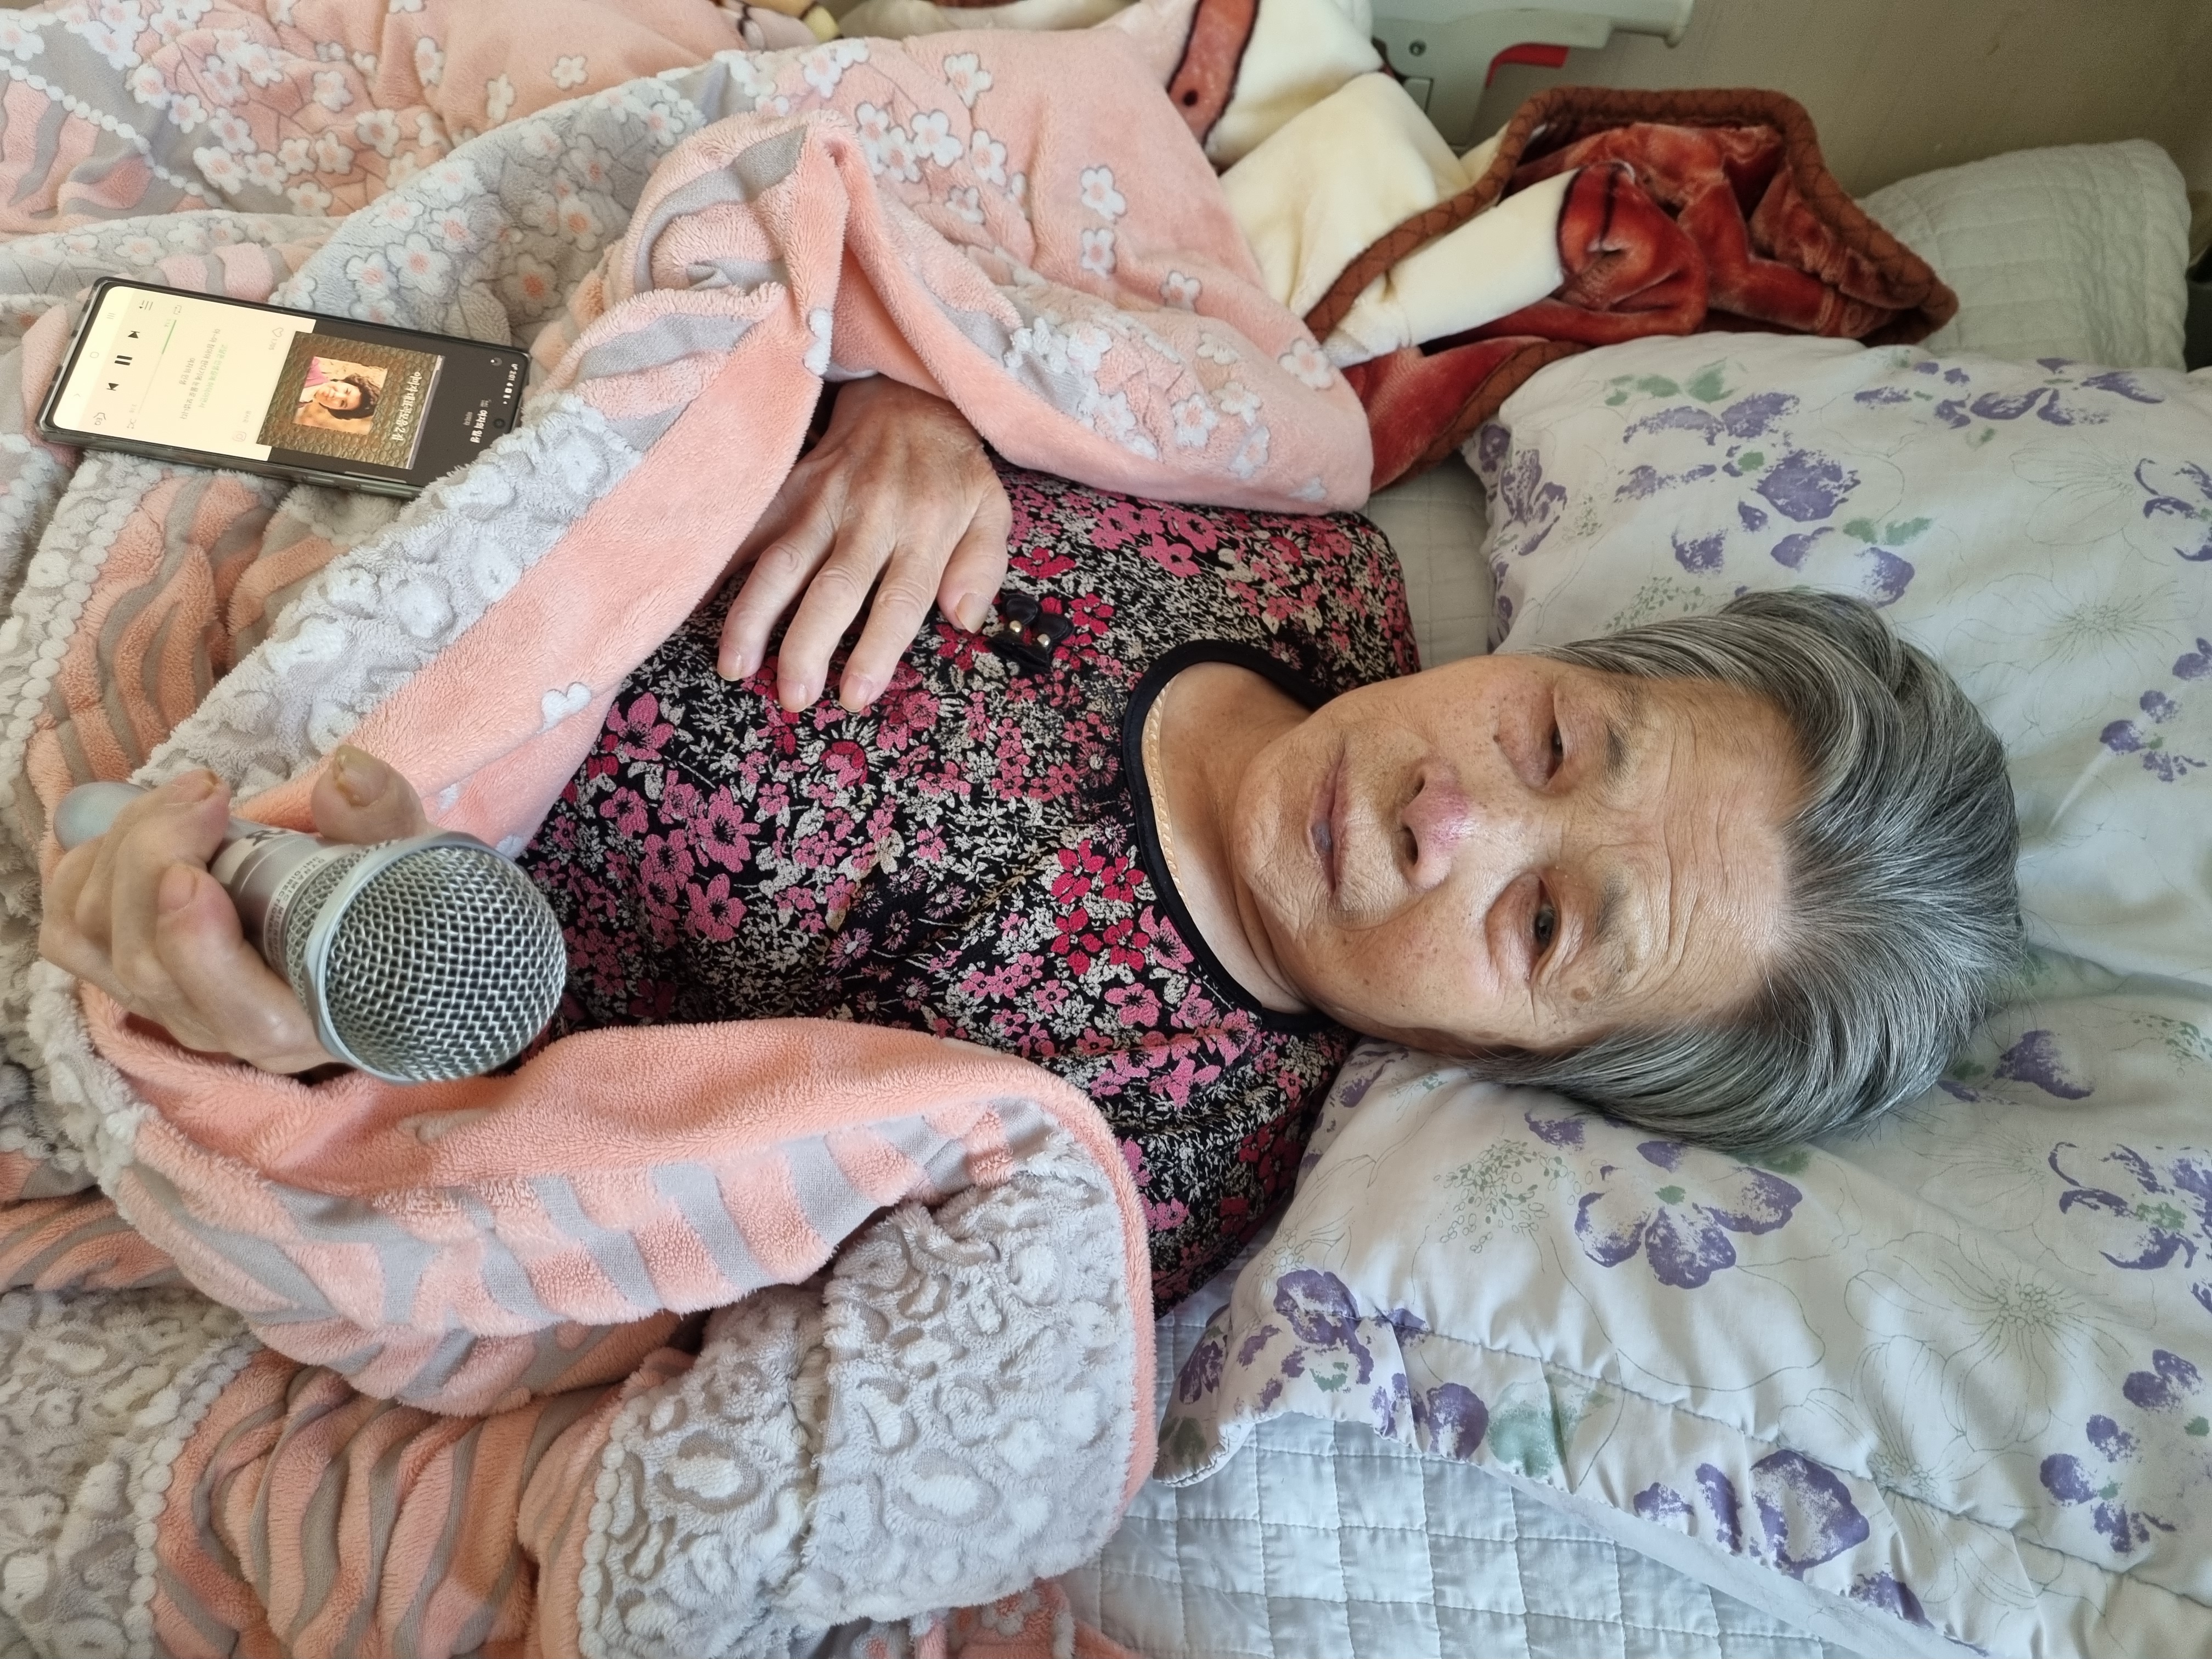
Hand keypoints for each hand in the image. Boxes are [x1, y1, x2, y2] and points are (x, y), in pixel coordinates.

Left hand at [39, 746, 430, 1072]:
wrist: (382, 933)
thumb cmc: (397, 906)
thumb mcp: (415, 863)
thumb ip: (386, 825)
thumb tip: (343, 776)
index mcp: (308, 1020)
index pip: (234, 1010)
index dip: (197, 943)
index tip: (200, 865)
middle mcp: (227, 1029)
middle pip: (148, 962)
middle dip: (156, 857)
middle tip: (207, 791)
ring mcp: (172, 1005)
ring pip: (99, 943)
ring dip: (119, 854)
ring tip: (182, 799)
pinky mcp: (137, 974)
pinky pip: (72, 936)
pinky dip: (77, 877)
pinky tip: (121, 833)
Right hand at [719, 376, 1009, 711]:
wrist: (908, 400)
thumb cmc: (952, 473)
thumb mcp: (992, 511)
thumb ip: (983, 566)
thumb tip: (964, 618)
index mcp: (926, 527)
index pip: (900, 598)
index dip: (876, 650)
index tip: (855, 695)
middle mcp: (870, 515)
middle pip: (834, 587)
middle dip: (808, 645)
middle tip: (794, 696)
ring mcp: (823, 499)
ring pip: (782, 561)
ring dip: (754, 616)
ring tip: (735, 666)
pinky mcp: (791, 487)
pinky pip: (751, 527)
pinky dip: (722, 563)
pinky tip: (697, 601)